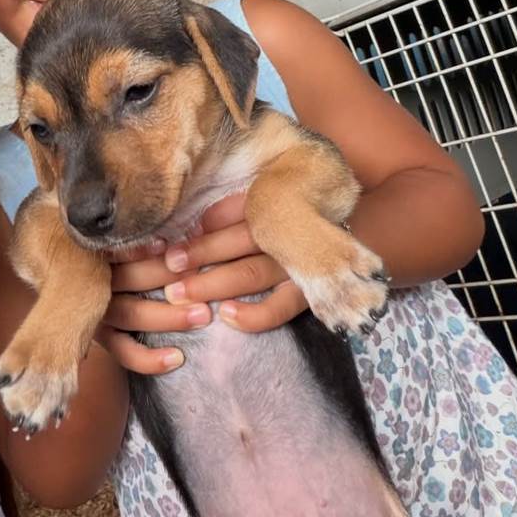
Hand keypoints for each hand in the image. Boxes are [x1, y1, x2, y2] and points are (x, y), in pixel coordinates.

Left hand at [97, 194, 306, 374]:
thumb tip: (197, 224)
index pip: (235, 210)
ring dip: (212, 284)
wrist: (351, 237)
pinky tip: (227, 316)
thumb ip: (231, 209)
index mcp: (277, 203)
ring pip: (252, 272)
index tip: (165, 242)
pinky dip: (254, 315)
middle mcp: (288, 232)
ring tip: (177, 294)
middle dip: (199, 254)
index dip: (200, 226)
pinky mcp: (310, 294)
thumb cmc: (294, 215)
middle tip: (166, 266)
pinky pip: (281, 308)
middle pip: (238, 241)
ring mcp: (301, 264)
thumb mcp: (262, 200)